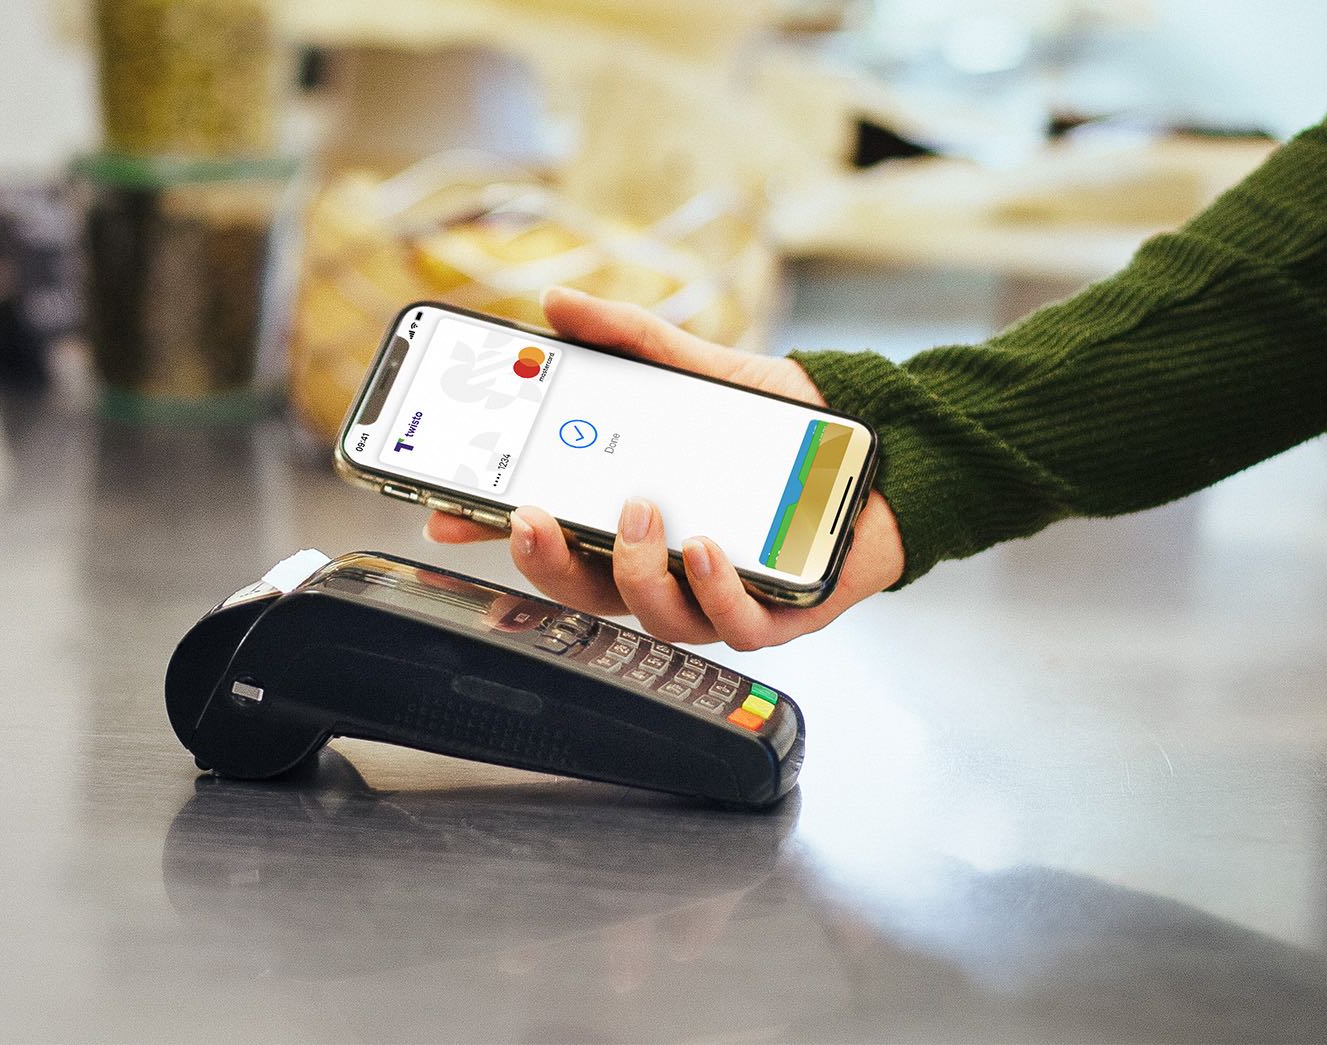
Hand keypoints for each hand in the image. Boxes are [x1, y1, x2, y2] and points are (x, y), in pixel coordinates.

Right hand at [425, 287, 903, 649]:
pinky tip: (709, 546)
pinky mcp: (777, 614)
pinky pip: (733, 627)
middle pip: (582, 592)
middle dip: (547, 561)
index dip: (491, 532)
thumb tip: (557, 303)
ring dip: (634, 569)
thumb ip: (629, 340)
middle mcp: (665, 570)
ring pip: (652, 617)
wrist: (879, 449)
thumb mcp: (698, 371)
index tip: (446, 511)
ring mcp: (716, 598)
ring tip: (642, 510)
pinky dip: (715, 591)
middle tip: (536, 516)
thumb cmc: (785, 429)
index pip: (548, 536)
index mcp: (632, 524)